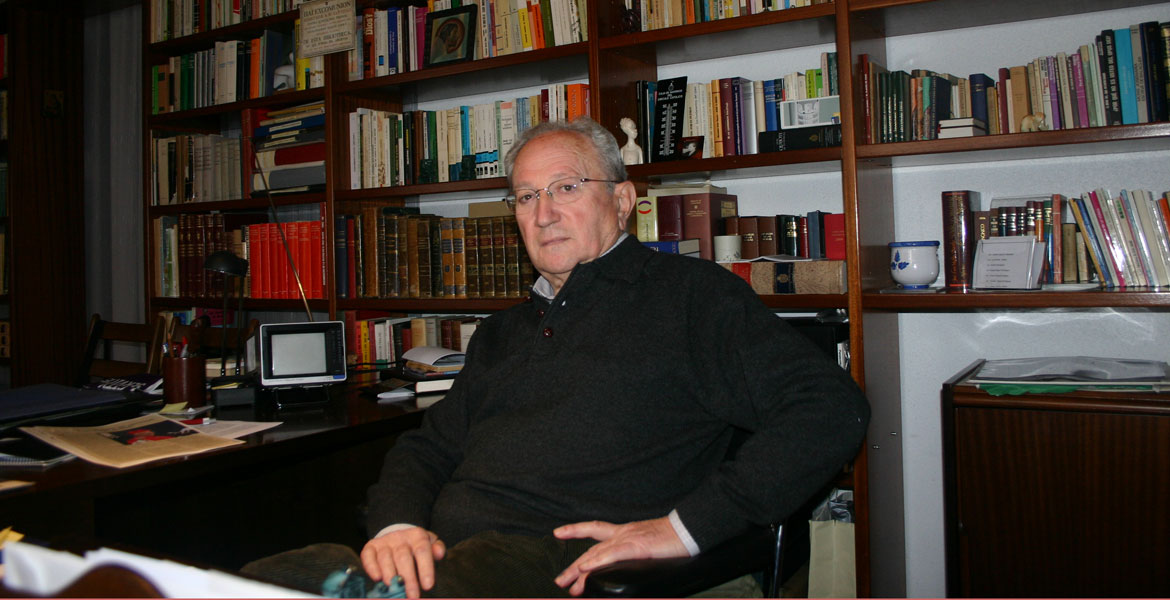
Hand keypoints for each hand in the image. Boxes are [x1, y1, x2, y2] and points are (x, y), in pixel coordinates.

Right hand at [360, 526, 445, 598]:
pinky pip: (368, 556)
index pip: (423, 551)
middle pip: (403, 557)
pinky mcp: (371, 547)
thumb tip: (439, 553)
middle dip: (408, 578)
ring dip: (390, 574)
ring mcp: (384, 542)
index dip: (425, 569)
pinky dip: (371, 567)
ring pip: (386, 557)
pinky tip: (377, 578)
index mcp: (418, 536)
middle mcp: (400, 537)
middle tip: (412, 595)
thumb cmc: (417, 547)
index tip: (428, 586)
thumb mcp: (431, 544)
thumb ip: (438, 549)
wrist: (398, 536)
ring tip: (394, 588)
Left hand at [553, 517, 688, 595]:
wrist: (689, 528)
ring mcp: (628, 538)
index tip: (559, 532)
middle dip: (573, 566)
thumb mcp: (650, 545)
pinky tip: (585, 570)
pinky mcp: (636, 546)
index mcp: (625, 531)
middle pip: (591, 549)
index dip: (576, 530)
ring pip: (597, 554)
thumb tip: (631, 565)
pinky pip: (611, 555)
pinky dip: (596, 562)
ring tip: (567, 583)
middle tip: (560, 580)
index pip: (595, 529)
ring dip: (579, 570)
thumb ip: (637, 553)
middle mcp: (622, 533)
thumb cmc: (675, 537)